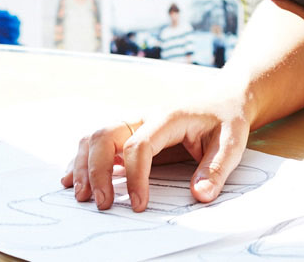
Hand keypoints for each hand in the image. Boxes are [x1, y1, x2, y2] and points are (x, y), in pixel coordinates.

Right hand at [61, 92, 252, 212]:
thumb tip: (199, 195)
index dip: (135, 177)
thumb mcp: (232, 142)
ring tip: (81, 195)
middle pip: (106, 135)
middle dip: (97, 170)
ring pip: (95, 136)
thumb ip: (216, 168)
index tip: (140, 205)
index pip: (139, 144)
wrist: (224, 99)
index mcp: (167, 116)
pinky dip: (82, 159)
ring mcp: (134, 123)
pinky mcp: (130, 133)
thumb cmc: (227, 119)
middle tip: (103, 204)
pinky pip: (98, 142)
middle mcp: (144, 116)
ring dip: (84, 164)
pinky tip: (71, 177)